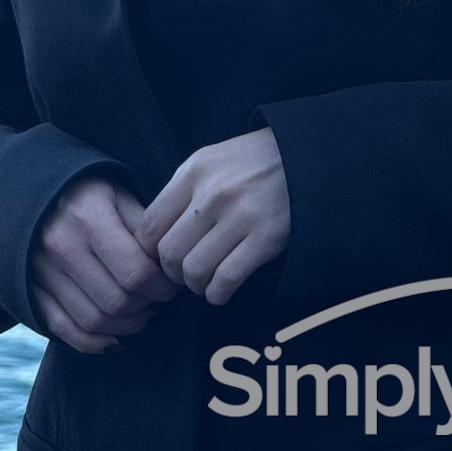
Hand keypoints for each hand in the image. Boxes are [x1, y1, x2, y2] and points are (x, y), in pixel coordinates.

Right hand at [28, 176, 182, 353]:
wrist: (38, 193)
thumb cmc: (91, 193)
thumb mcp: (121, 195)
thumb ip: (145, 229)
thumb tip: (169, 267)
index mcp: (90, 219)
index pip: (136, 272)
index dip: (162, 286)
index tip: (172, 283)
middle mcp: (63, 248)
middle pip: (117, 301)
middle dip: (147, 306)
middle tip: (158, 298)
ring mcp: (44, 273)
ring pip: (94, 321)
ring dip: (126, 326)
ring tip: (141, 312)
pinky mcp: (32, 291)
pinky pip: (64, 330)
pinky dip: (93, 342)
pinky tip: (114, 336)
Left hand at [136, 127, 289, 306]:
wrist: (303, 156)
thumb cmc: (250, 163)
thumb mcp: (208, 162)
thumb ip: (180, 193)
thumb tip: (152, 239)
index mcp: (193, 172)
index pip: (149, 226)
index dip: (148, 252)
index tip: (160, 259)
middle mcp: (213, 194)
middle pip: (168, 254)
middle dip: (171, 273)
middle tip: (183, 273)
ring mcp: (240, 216)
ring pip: (194, 272)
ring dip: (195, 285)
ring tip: (203, 280)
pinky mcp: (266, 238)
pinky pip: (226, 280)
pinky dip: (217, 294)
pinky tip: (220, 288)